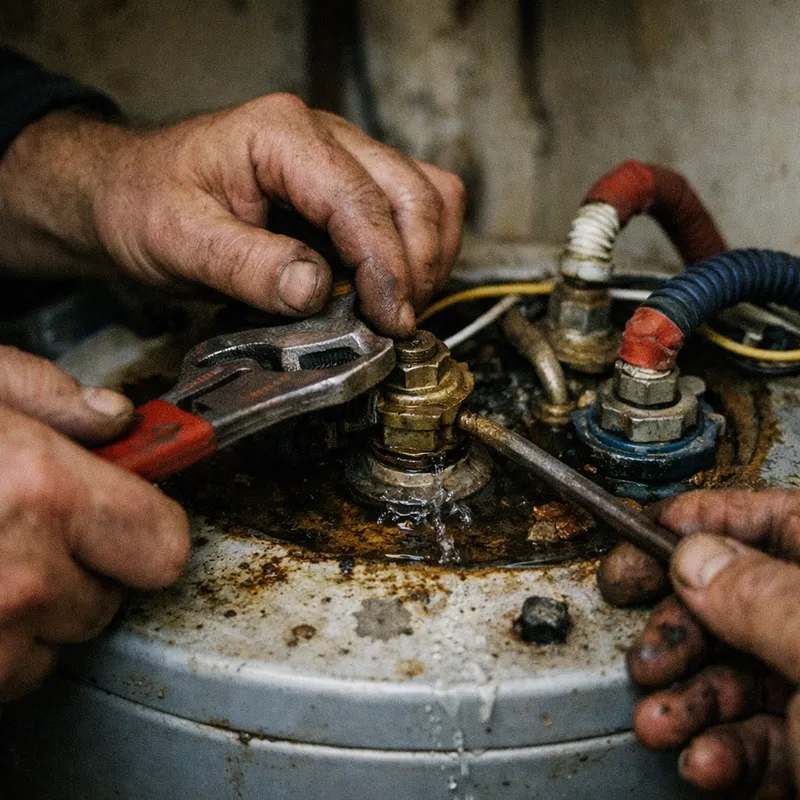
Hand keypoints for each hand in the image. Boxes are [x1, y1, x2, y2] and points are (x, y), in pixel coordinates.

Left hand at [0, 97, 465, 337]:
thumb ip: (246, 265)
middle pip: (414, 192)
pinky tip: (392, 288)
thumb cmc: (147, 205)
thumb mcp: (178, 240)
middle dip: (417, 265)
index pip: (360, 200)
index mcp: (281, 135)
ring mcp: (344, 157)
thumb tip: (315, 291)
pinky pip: (413, 207)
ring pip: (429, 195)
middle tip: (396, 324)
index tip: (388, 321)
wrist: (132, 191)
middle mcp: (325, 135)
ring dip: (428, 256)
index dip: (385, 266)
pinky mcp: (351, 185)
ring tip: (400, 308)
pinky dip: (419, 250)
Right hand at [0, 346, 189, 699]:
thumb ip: (45, 395)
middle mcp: (26, 576)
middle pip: (119, 595)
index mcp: (43, 491)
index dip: (149, 527)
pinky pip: (15, 672)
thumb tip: (114, 416)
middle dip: (91, 566)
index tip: (130, 515)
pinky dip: (2, 645)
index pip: (166, 543)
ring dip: (42, 610)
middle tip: (35, 532)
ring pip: (64, 639)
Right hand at [600, 489, 799, 795]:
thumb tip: (694, 557)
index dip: (703, 519)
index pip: (774, 520)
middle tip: (643, 650)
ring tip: (657, 719)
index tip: (643, 529)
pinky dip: (717, 750)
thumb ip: (759, 596)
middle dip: (676, 633)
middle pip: (735, 604)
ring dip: (683, 701)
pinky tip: (702, 760)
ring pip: (734, 676)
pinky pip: (753, 739)